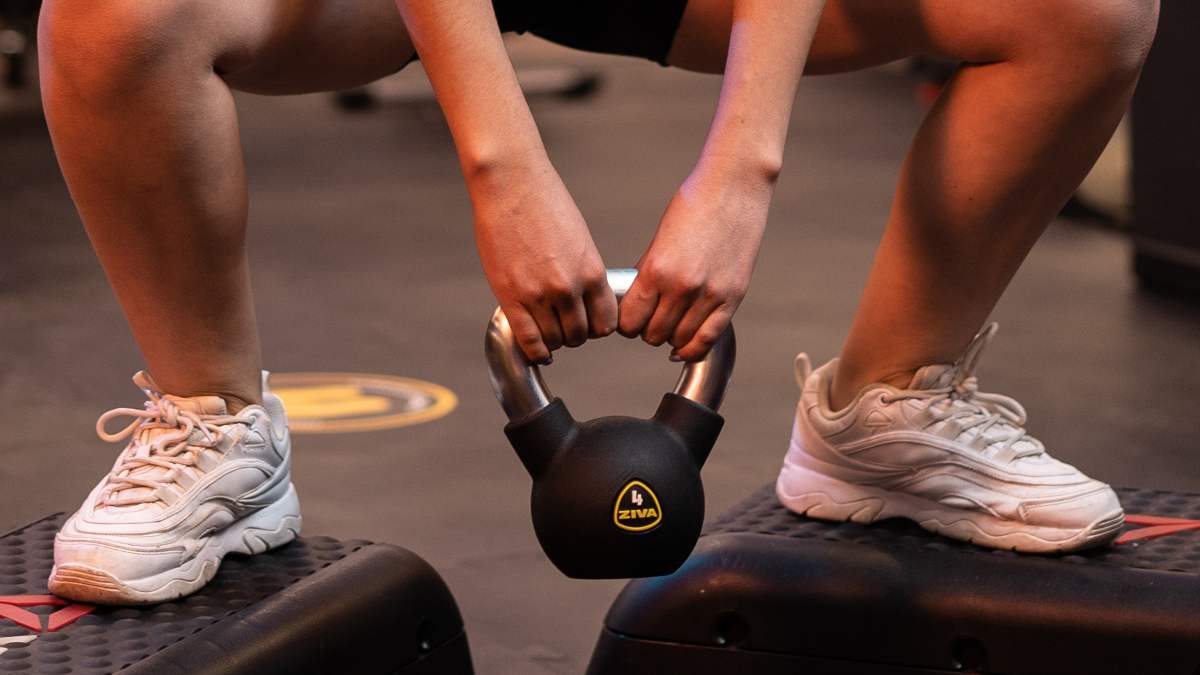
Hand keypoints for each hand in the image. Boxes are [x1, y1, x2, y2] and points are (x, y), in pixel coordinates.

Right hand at [472, 157, 616, 363]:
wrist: (511, 185)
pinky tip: (538, 350)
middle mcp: (569, 288)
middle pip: (580, 335)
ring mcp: (539, 294)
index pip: (606, 322)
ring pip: (555, 340)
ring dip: (554, 341)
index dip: (598, 327)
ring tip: (549, 331)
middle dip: (575, 335)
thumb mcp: (579, 240)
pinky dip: (536, 351)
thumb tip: (584, 301)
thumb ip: (584, 273)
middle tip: (566, 327)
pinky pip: (529, 340)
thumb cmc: (545, 204)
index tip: (589, 324)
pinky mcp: (511, 297)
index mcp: (592, 272)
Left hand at [619, 164, 771, 360]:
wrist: (734, 187)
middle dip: (647, 329)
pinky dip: (692, 349)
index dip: (626, 323)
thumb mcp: (660, 240)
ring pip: (678, 341)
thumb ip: (649, 275)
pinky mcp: (732, 297)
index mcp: (656, 270)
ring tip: (670, 322)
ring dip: (670, 336)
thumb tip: (636, 305)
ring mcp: (710, 295)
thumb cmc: (694, 205)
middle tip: (651, 317)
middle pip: (652, 335)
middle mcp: (682, 287)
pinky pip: (707, 340)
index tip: (629, 318)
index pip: (629, 322)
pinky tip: (684, 346)